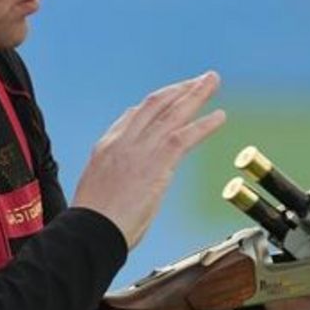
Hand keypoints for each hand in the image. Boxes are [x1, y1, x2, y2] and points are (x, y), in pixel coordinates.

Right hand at [72, 71, 225, 249]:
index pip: (133, 116)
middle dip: (179, 89)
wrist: (91, 231)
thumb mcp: (95, 188)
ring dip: (196, 94)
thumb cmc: (93, 221)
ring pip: (172, 112)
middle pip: (155, 105)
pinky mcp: (157, 163)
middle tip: (199, 79)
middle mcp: (123, 141)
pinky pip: (185, 136)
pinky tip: (219, 116)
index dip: (156, 104)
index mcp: (107, 146)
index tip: (171, 97)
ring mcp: (140, 150)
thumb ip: (112, 173)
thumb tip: (124, 175)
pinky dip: (204, 124)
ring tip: (212, 81)